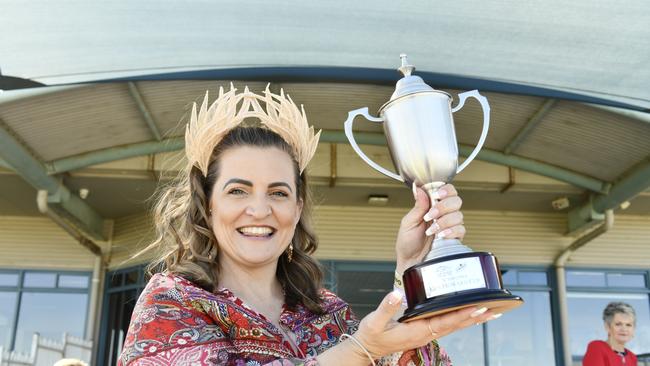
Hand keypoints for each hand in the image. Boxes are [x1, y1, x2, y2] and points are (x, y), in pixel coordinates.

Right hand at [353, 291, 494, 359]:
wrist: (368, 348)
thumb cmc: (371, 335)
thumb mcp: (374, 321)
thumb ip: (386, 307)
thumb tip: (396, 293)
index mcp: (417, 331)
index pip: (445, 322)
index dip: (462, 314)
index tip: (478, 307)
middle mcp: (426, 334)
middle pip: (456, 325)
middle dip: (476, 317)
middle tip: (495, 309)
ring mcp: (427, 333)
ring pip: (454, 326)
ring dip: (473, 319)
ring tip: (490, 311)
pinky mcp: (425, 331)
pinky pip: (447, 325)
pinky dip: (461, 319)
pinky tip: (470, 314)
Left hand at [395, 183, 464, 273]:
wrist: (410, 261)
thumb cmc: (408, 242)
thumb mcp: (408, 222)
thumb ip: (418, 206)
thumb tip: (420, 189)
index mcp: (432, 206)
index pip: (447, 191)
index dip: (445, 190)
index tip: (437, 195)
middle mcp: (443, 214)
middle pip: (456, 201)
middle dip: (444, 207)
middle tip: (431, 214)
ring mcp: (450, 226)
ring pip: (459, 215)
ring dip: (444, 221)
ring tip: (431, 230)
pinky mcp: (454, 238)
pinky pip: (461, 230)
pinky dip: (450, 231)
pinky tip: (440, 235)